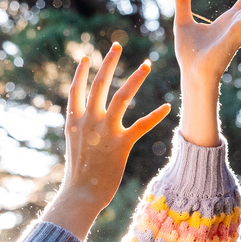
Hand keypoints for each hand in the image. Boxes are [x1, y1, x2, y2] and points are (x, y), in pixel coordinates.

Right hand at [40, 43, 170, 240]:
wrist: (80, 195)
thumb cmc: (78, 174)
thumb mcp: (74, 146)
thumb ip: (79, 128)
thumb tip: (82, 117)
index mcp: (74, 120)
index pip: (76, 89)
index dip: (81, 72)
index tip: (87, 56)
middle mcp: (88, 121)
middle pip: (99, 85)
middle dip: (109, 63)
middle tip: (117, 46)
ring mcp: (104, 132)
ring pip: (121, 97)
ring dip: (135, 78)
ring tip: (147, 64)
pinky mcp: (120, 145)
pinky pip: (141, 125)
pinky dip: (155, 115)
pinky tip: (166, 106)